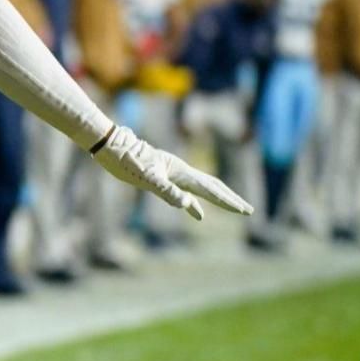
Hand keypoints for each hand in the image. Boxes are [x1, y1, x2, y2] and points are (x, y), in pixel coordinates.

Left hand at [91, 124, 253, 221]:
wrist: (111, 147)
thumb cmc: (126, 161)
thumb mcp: (145, 178)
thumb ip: (166, 191)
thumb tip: (187, 204)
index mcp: (181, 172)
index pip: (210, 189)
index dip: (227, 201)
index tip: (244, 211)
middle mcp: (181, 172)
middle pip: (213, 186)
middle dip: (230, 199)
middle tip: (248, 210)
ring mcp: (173, 174)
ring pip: (202, 188)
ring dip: (218, 199)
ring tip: (233, 208)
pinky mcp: (163, 178)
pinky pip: (186, 193)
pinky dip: (194, 203)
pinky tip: (196, 213)